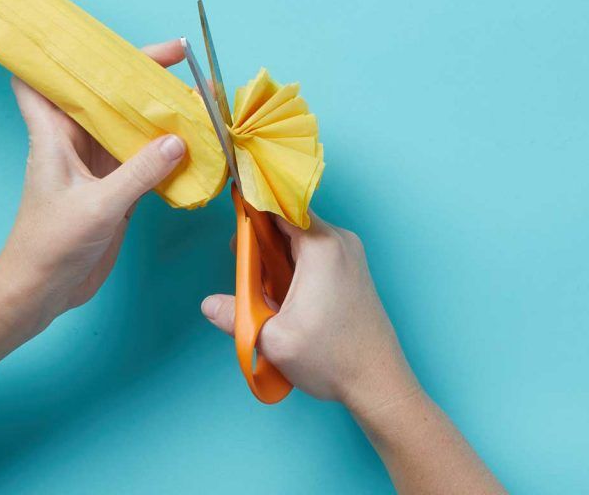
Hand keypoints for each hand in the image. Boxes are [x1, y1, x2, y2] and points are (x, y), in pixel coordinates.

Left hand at [0, 39, 187, 327]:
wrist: (43, 291)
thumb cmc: (51, 245)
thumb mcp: (98, 207)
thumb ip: (139, 173)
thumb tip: (179, 139)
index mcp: (54, 133)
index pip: (39, 79)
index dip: (57, 53)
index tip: (89, 34)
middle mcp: (73, 140)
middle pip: (102, 92)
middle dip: (135, 72)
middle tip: (178, 56)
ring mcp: (95, 163)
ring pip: (127, 122)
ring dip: (156, 109)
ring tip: (196, 94)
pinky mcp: (113, 186)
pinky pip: (143, 155)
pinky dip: (166, 146)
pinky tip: (194, 141)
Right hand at [200, 212, 419, 415]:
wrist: (381, 384)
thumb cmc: (331, 359)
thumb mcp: (274, 339)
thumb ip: (235, 316)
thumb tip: (207, 304)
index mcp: (321, 245)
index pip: (279, 205)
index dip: (252, 209)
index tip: (234, 226)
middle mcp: (339, 240)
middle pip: (288, 219)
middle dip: (261, 238)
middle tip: (244, 267)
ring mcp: (349, 253)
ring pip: (301, 235)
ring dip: (277, 253)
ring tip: (265, 286)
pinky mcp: (353, 268)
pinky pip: (315, 249)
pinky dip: (294, 262)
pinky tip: (286, 292)